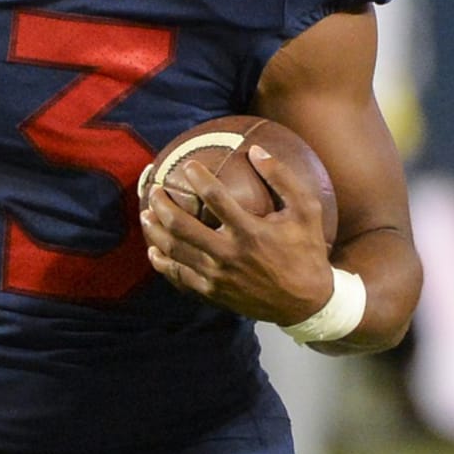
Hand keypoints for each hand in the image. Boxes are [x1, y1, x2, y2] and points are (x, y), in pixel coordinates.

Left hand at [141, 145, 333, 323]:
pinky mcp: (213, 293)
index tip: (187, 166)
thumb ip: (282, 178)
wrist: (306, 303)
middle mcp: (229, 254)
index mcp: (250, 231)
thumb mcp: (306, 211)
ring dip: (155, 230)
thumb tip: (256, 150)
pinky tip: (154, 250)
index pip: (215, 197)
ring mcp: (217, 276)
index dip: (197, 177)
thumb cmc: (307, 251)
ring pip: (174, 251)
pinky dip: (163, 263)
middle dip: (162, 204)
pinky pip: (179, 277)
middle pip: (182, 226)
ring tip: (146, 213)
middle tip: (155, 190)